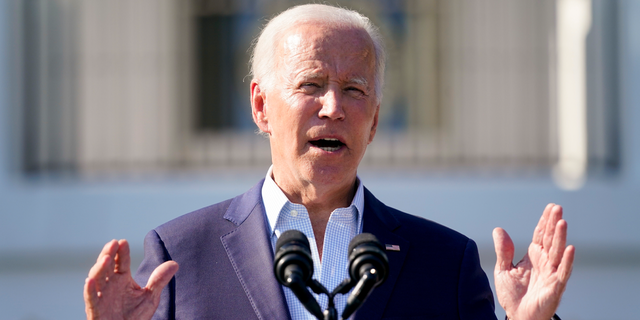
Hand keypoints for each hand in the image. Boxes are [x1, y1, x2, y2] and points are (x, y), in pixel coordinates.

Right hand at [84, 239, 178, 319]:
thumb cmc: (134, 316)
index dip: (122, 252)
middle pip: (107, 266)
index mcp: (122, 278)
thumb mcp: (150, 297)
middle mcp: (110, 284)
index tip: (124, 242)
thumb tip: (175, 263)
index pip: (122, 262)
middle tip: (113, 243)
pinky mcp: (95, 310)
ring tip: (106, 259)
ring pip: (97, 279)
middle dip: (108, 254)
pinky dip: (89, 290)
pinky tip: (89, 281)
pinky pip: (91, 299)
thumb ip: (159, 280)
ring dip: (100, 268)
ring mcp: (101, 296)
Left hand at [493, 204, 574, 319]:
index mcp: (534, 256)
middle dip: (554, 224)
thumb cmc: (513, 295)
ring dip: (560, 237)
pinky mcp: (555, 287)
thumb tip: (498, 229)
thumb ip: (503, 250)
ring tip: (562, 222)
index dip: (545, 221)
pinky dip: (567, 261)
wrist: (517, 317)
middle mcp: (545, 262)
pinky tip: (570, 248)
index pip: (541, 235)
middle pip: (551, 239)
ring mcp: (551, 274)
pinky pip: (562, 272)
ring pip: (557, 252)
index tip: (551, 206)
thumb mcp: (503, 269)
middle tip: (557, 207)